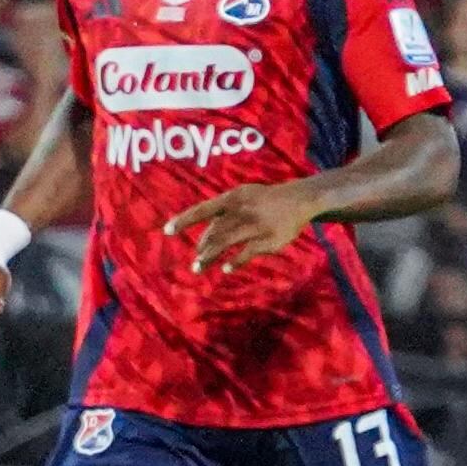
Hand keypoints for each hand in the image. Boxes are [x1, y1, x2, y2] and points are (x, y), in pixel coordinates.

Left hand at [164, 182, 317, 272]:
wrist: (300, 199)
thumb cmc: (263, 200)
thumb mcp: (242, 197)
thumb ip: (222, 214)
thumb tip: (202, 237)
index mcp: (233, 198)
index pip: (203, 209)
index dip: (184, 220)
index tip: (166, 231)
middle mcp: (242, 210)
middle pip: (214, 232)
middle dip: (202, 247)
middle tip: (195, 260)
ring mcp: (256, 225)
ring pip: (225, 243)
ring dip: (209, 257)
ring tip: (198, 267)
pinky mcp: (268, 240)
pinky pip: (245, 254)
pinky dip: (233, 262)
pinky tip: (225, 268)